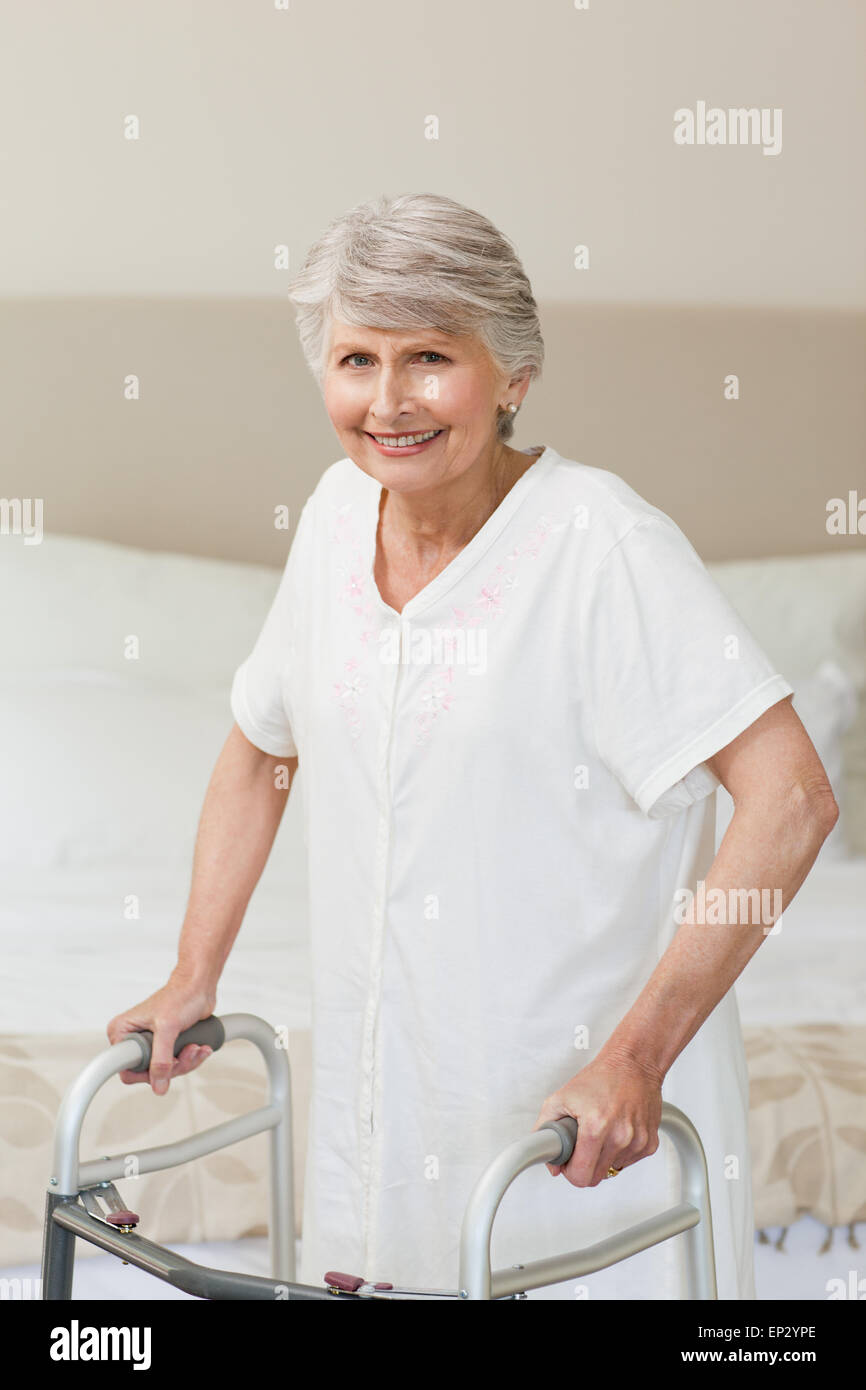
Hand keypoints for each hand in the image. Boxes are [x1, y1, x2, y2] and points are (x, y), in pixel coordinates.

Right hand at [106, 968, 217, 1096]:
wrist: (199, 986)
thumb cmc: (180, 996)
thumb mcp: (168, 1029)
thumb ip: (161, 1060)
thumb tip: (158, 1085)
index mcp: (122, 1032)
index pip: (126, 1069)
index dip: (147, 1072)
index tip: (165, 1064)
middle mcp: (133, 1039)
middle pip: (149, 1073)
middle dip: (173, 1067)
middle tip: (186, 1051)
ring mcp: (150, 1043)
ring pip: (165, 1071)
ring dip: (186, 1062)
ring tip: (195, 1047)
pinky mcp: (166, 1045)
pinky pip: (176, 1064)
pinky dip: (191, 1058)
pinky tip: (199, 1047)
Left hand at [531, 1050, 662, 1187]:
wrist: (633, 1063)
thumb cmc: (600, 1078)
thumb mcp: (562, 1097)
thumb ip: (546, 1129)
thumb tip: (551, 1161)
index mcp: (596, 1127)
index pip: (581, 1176)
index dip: (570, 1172)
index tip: (568, 1162)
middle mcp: (620, 1136)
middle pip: (596, 1178)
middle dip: (585, 1165)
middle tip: (582, 1145)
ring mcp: (637, 1141)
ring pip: (612, 1169)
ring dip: (603, 1156)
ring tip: (601, 1130)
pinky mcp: (650, 1143)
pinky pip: (628, 1161)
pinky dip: (619, 1151)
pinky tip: (617, 1130)